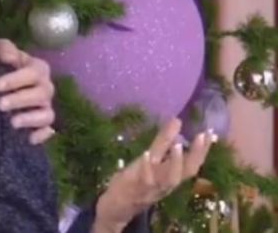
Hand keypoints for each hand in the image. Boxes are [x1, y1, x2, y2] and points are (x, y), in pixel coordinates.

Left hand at [0, 38, 55, 144]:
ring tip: (12, 122)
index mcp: (37, 68)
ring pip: (47, 114)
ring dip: (31, 118)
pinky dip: (42, 135)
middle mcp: (45, 88)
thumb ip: (4, 49)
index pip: (34, 72)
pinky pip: (49, 131)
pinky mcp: (42, 124)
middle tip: (0, 105)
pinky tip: (29, 139)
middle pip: (42, 94)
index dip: (17, 79)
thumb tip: (9, 58)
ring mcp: (45, 107)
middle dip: (21, 100)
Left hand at [93, 118, 214, 232]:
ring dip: (176, 163)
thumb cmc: (137, 180)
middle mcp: (167, 183)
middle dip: (197, 154)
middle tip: (201, 135)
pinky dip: (147, 167)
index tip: (210, 132)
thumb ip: (163, 142)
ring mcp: (153, 187)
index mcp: (172, 176)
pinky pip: (145, 180)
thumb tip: (177, 120)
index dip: (203, 149)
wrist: (117, 207)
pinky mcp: (136, 189)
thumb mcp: (151, 160)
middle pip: (187, 171)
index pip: (193, 163)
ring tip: (178, 145)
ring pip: (170, 179)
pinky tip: (147, 154)